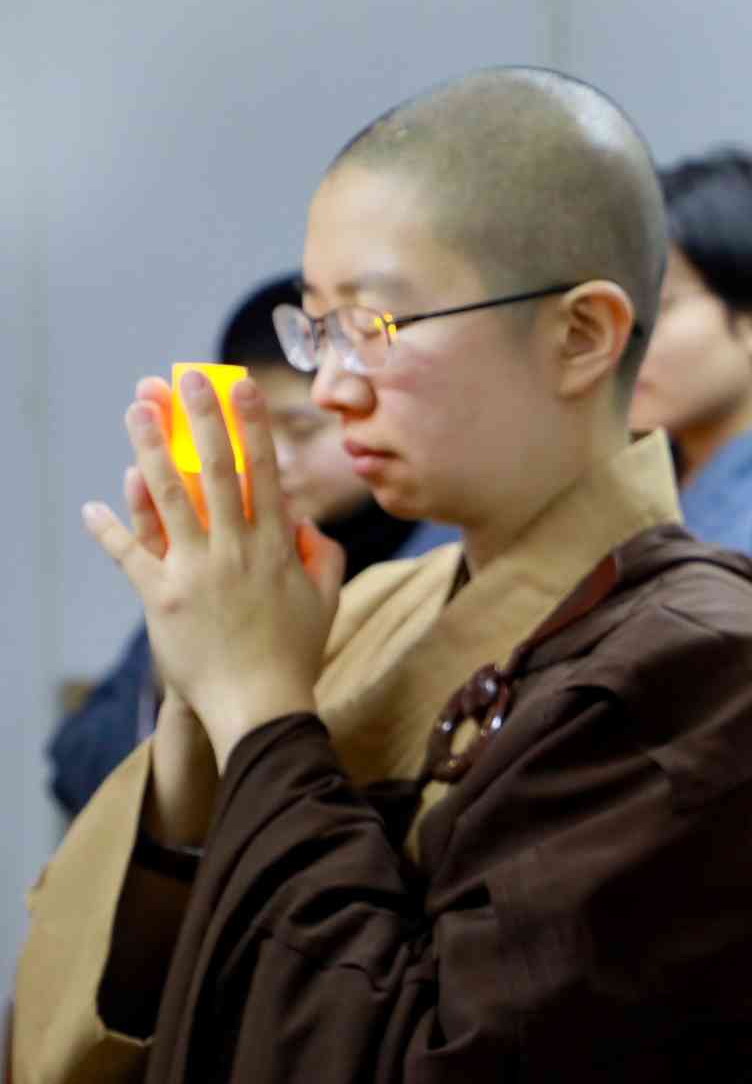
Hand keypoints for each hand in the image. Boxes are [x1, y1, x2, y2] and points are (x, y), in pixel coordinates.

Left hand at [84, 372, 345, 769]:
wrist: (260, 705)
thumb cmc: (297, 654)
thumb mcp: (326, 599)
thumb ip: (321, 554)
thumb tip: (304, 523)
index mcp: (275, 547)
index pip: (264, 472)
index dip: (251, 426)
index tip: (241, 387)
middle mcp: (234, 551)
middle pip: (215, 471)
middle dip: (200, 419)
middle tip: (186, 378)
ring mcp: (194, 573)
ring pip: (169, 499)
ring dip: (151, 449)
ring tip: (138, 411)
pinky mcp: (161, 599)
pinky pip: (130, 556)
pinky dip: (110, 530)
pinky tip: (94, 505)